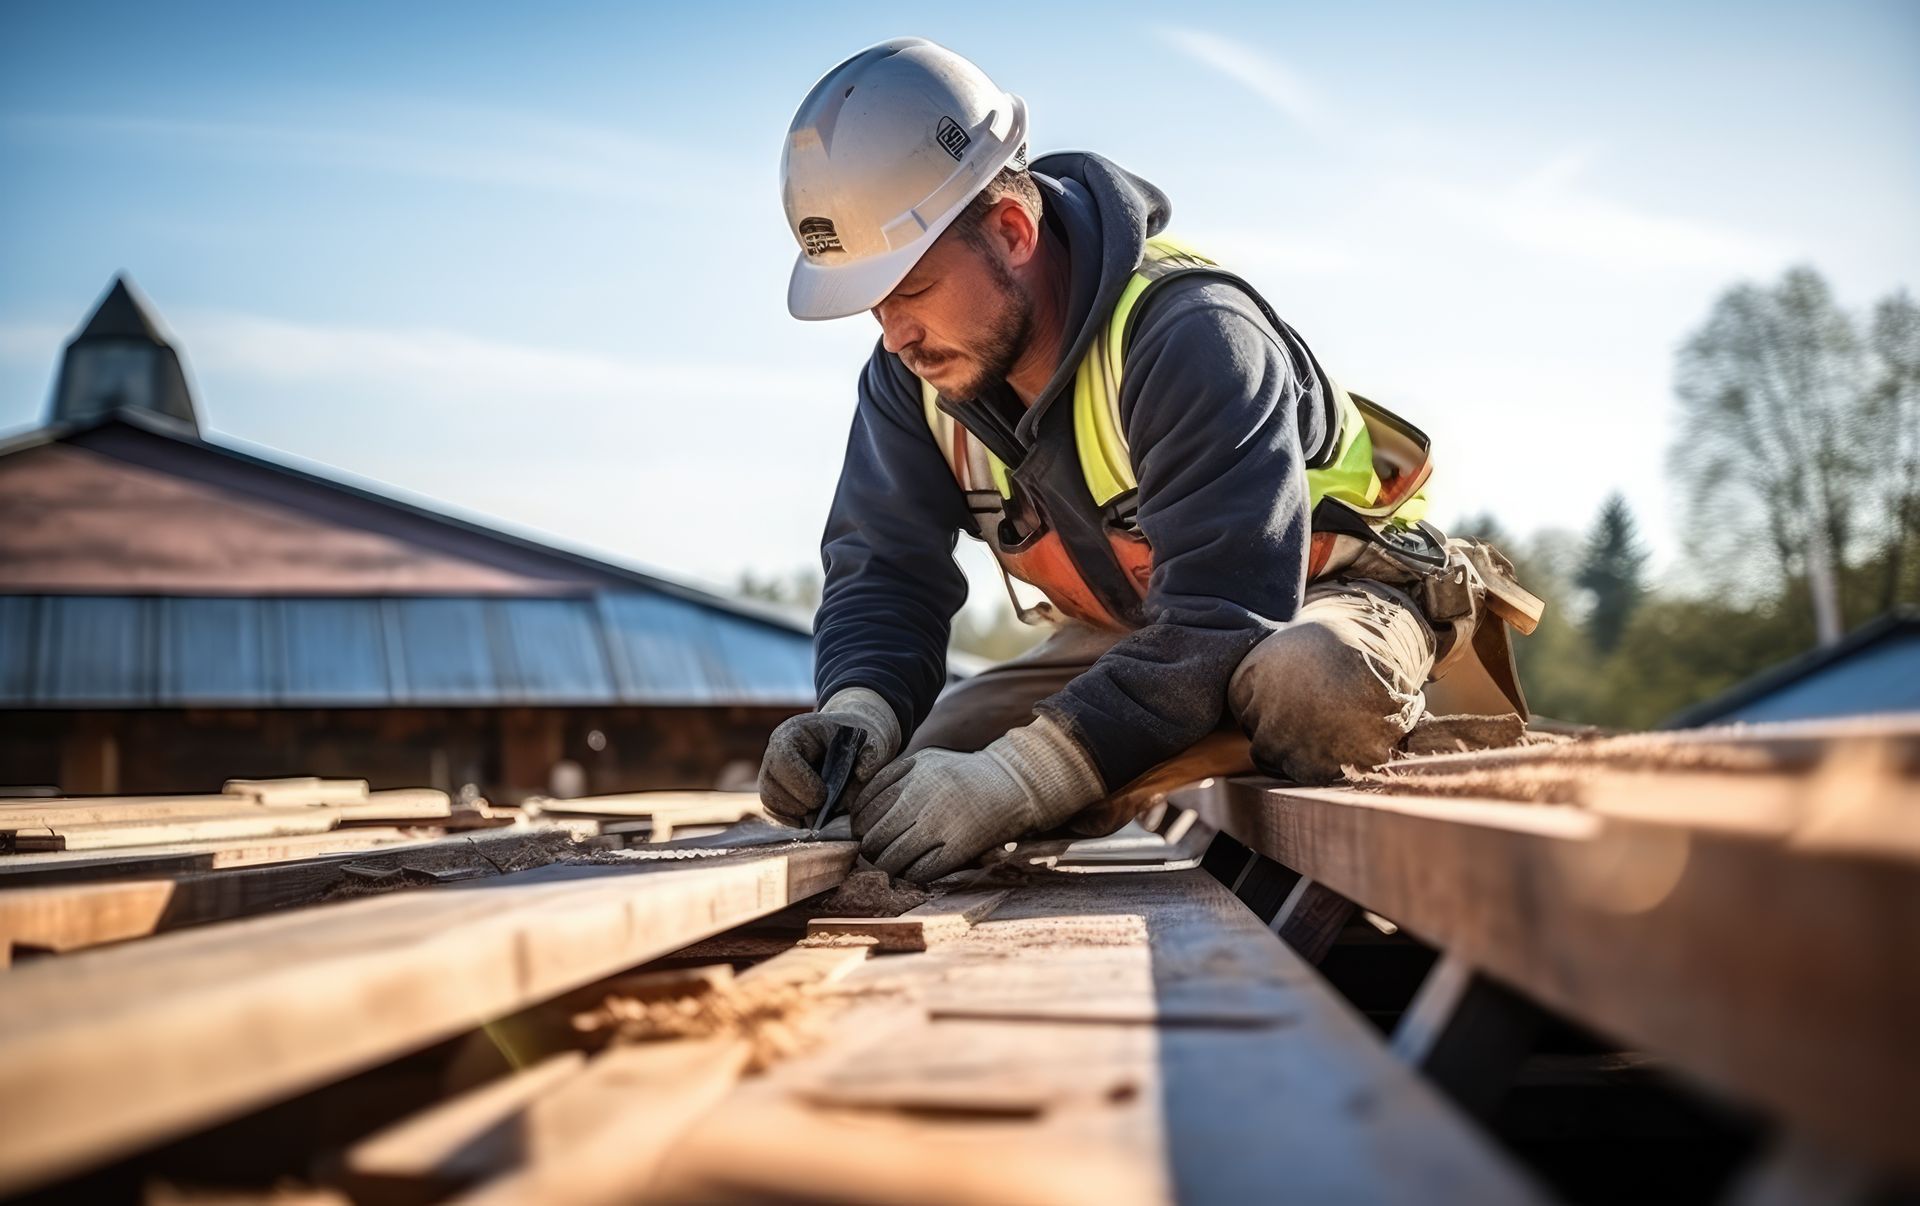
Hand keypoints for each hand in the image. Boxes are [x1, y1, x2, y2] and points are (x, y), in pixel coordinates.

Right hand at [758, 687, 899, 825]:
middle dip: (802, 804)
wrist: (847, 744)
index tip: (825, 796)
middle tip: (825, 806)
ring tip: (821, 809)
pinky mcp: (773, 792)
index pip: (783, 760)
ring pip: (772, 803)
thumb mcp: (869, 740)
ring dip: (798, 814)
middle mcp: (773, 753)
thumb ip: (871, 754)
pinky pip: (775, 813)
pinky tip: (815, 815)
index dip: (803, 783)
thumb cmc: (857, 741)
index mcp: (793, 733)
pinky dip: (795, 820)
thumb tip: (862, 774)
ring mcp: (769, 773)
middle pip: (772, 787)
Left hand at [850, 716, 1105, 882]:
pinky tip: (912, 870)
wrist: (1012, 783)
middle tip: (873, 854)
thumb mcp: (925, 761)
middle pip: (873, 837)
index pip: (864, 810)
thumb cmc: (962, 775)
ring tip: (890, 865)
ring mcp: (939, 824)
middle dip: (869, 850)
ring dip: (886, 867)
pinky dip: (909, 876)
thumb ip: (891, 778)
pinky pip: (918, 872)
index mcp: (910, 774)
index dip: (858, 827)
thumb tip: (854, 812)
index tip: (863, 833)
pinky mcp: (957, 848)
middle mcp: (921, 798)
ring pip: (891, 859)